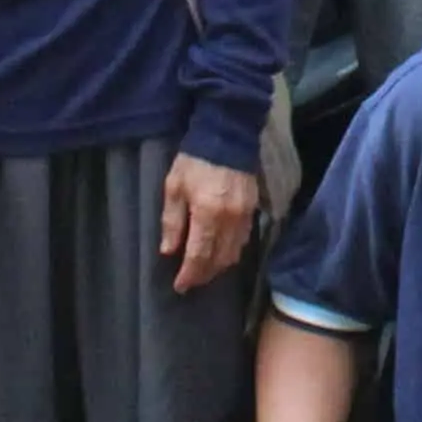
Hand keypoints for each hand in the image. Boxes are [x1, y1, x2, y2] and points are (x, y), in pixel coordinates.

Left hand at [158, 153, 263, 294]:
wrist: (227, 136)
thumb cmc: (194, 161)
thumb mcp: (174, 187)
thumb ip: (172, 221)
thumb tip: (169, 251)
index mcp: (207, 214)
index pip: (199, 255)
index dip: (189, 275)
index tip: (180, 286)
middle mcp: (229, 220)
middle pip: (219, 260)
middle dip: (204, 274)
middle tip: (190, 281)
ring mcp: (244, 216)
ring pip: (233, 253)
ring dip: (218, 266)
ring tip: (204, 270)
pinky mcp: (253, 210)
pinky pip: (243, 241)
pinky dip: (231, 252)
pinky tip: (221, 252)